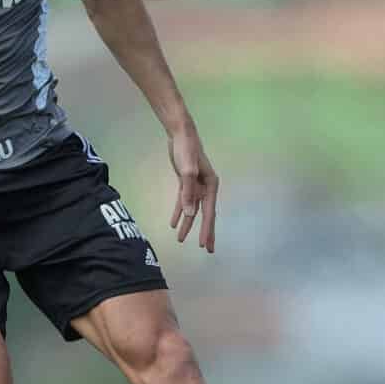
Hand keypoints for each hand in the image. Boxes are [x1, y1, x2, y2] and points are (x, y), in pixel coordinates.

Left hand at [167, 127, 217, 252]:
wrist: (180, 133)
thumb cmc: (187, 149)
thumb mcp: (187, 170)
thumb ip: (188, 192)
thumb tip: (190, 214)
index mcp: (211, 185)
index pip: (209, 213)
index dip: (206, 230)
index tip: (203, 245)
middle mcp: (206, 187)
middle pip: (205, 214)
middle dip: (204, 232)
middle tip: (207, 249)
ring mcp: (196, 185)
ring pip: (192, 210)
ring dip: (187, 224)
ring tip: (181, 240)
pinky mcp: (186, 182)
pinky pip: (183, 201)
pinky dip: (179, 212)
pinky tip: (173, 224)